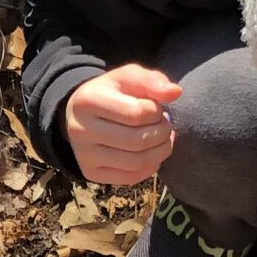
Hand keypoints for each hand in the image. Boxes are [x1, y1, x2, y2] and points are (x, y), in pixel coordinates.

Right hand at [64, 64, 181, 185]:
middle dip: (162, 133)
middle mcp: (80, 130)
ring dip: (161, 151)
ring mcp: (84, 155)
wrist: (80, 115)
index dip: (156, 111)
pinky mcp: (91, 173)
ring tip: (163, 138)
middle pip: (138, 141)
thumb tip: (176, 92)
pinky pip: (131, 178)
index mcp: (88, 101)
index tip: (156, 107)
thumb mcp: (128, 78)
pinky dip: (150, 167)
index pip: (136, 113)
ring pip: (137, 162)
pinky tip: (152, 153)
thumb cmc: (111, 93)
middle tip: (165, 125)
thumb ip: (152, 81)